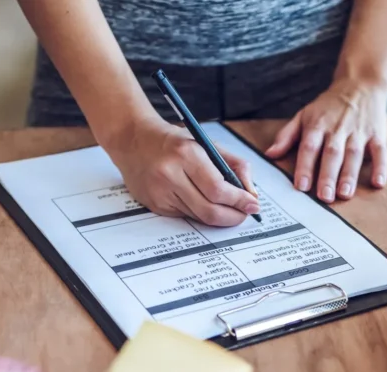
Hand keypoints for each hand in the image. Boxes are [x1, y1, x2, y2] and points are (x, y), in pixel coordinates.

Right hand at [103, 116, 259, 226]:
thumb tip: (251, 193)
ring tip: (228, 208)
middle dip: (233, 216)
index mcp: (186, 154)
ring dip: (218, 216)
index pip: (218, 189)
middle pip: (210, 210)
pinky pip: (186, 217)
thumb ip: (234, 165)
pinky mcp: (155, 206)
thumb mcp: (206, 143)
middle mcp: (170, 175)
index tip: (253, 205)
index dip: (239, 201)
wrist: (133, 140)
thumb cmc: (173, 141)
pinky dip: (200, 213)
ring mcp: (160, 193)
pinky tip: (202, 202)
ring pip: (199, 217)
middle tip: (245, 214)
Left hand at [266, 77, 386, 202]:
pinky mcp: (377, 134)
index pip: (309, 147)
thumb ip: (287, 135)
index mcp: (318, 125)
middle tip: (325, 197)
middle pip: (332, 154)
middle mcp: (338, 129)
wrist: (360, 84)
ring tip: (345, 194)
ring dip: (350, 175)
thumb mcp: (304, 115)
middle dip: (328, 176)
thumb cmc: (329, 106)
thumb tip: (270, 154)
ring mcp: (359, 132)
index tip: (301, 186)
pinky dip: (381, 167)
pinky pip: (380, 151)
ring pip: (354, 154)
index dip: (305, 166)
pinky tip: (378, 183)